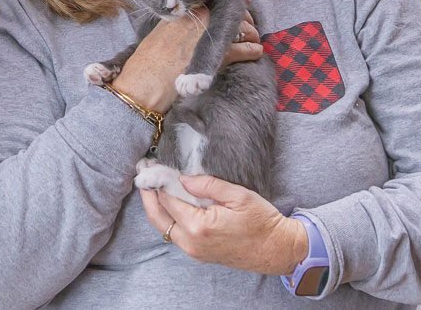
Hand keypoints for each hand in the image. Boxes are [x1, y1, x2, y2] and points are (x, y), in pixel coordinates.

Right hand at [117, 10, 264, 111]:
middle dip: (239, 15)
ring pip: (238, 27)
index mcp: (181, 14)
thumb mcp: (156, 38)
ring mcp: (208, 34)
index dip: (221, 2)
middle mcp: (196, 19)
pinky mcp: (217, 54)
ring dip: (248, 32)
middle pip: (227, 11)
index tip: (230, 3)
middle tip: (246, 20)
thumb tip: (181, 31)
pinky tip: (256, 51)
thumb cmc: (145, 65)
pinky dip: (252, 50)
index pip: (209, 2)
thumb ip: (172, 29)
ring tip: (252, 37)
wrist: (144, 84)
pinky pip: (242, 48)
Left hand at [139, 174, 306, 275]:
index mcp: (198, 226)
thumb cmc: (262, 221)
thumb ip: (207, 185)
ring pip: (164, 227)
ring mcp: (193, 251)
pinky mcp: (198, 253)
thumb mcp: (237, 195)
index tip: (152, 165)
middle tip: (143, 176)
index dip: (158, 181)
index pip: (168, 200)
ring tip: (153, 187)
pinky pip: (175, 234)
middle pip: (157, 217)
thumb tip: (183, 178)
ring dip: (157, 207)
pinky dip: (169, 218)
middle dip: (148, 196)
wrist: (277, 249)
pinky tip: (171, 203)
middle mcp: (191, 242)